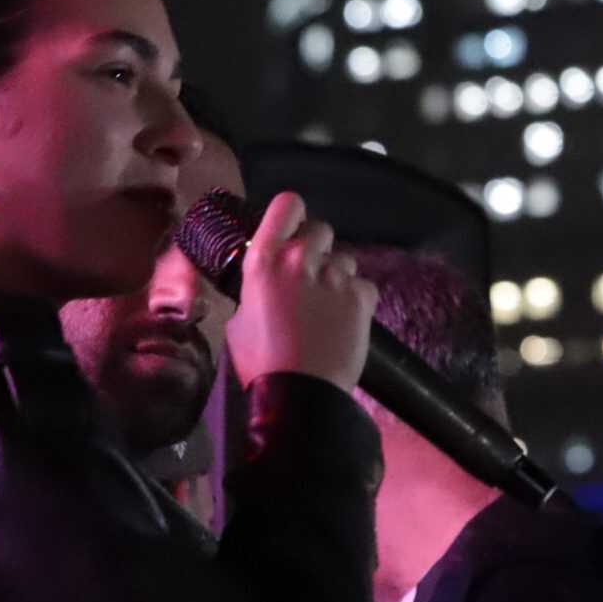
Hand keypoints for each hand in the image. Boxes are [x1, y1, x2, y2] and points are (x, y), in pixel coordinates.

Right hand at [227, 190, 377, 389]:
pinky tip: (344, 321)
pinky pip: (363, 285)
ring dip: (337, 276)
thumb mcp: (239, 320)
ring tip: (326, 307)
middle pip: (320, 229)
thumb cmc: (263, 363)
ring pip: (344, 259)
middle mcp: (301, 260)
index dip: (292, 213)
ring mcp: (335, 277)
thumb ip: (255, 291)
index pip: (287, 204)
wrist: (301, 396)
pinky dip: (357, 299)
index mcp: (264, 261)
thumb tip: (264, 285)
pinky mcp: (362, 297)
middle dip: (317, 248)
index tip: (292, 228)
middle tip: (310, 276)